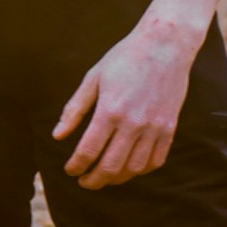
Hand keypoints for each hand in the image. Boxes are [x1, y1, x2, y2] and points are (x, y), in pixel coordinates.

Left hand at [52, 18, 201, 190]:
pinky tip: (129, 167)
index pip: (89, 151)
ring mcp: (154, 127)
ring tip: (104, 176)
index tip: (70, 170)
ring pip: (133, 168)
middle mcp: (133, 123)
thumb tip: (57, 136)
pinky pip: (155, 161)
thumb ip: (75, 108)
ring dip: (116, 178)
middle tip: (84, 181)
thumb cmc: (125, 58)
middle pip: (110, 166)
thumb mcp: (94, 77)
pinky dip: (140, 170)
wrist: (165, 45)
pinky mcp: (169, 127)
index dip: (76, 166)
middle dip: (93, 180)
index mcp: (110, 110)